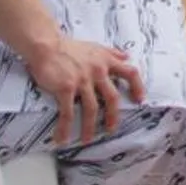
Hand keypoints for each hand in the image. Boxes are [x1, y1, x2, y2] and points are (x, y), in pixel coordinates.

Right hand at [23, 35, 143, 144]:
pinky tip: (62, 137)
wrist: (46, 46)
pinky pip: (68, 112)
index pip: (130, 73)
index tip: (139, 99)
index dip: (137, 87)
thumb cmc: (69, 47)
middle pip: (112, 98)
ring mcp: (83, 80)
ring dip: (89, 127)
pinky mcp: (66, 88)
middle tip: (111, 128)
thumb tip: (126, 55)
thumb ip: (112, 52)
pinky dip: (65, 128)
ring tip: (87, 138)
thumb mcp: (95, 47)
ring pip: (92, 109)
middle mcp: (98, 71)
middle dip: (113, 116)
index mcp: (106, 61)